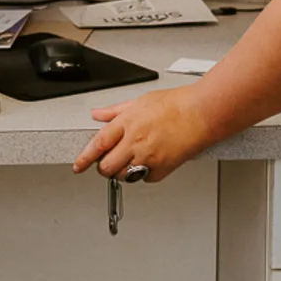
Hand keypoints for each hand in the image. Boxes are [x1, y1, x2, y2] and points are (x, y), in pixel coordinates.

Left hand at [72, 88, 217, 182]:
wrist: (202, 114)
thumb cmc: (177, 104)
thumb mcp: (140, 101)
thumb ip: (115, 111)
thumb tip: (98, 114)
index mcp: (127, 123)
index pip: (97, 144)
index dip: (84, 157)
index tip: (78, 165)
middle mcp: (135, 142)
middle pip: (107, 166)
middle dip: (103, 167)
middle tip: (107, 163)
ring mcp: (149, 158)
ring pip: (123, 176)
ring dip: (122, 172)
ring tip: (130, 160)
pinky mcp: (162, 170)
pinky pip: (144, 179)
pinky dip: (143, 174)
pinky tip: (149, 161)